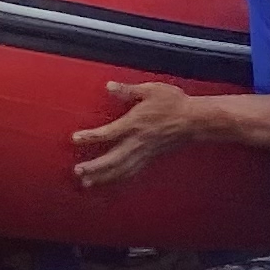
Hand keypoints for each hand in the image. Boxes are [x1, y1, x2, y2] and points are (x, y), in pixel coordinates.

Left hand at [73, 76, 206, 187]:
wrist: (194, 120)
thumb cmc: (173, 102)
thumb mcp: (150, 89)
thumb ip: (128, 90)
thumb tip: (109, 85)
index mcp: (134, 124)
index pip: (108, 133)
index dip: (91, 136)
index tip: (75, 138)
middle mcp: (137, 142)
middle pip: (112, 159)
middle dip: (94, 167)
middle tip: (77, 171)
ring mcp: (144, 153)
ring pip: (121, 170)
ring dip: (103, 178)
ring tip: (87, 183)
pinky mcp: (150, 158)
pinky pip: (132, 172)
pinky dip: (119, 180)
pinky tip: (109, 183)